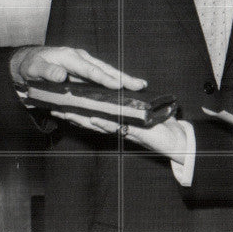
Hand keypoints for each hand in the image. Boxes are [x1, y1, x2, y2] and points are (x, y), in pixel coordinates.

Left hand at [10, 46, 145, 90]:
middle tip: (140, 84)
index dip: (104, 78)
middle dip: (123, 77)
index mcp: (70, 57)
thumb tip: (61, 75)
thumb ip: (47, 71)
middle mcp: (81, 59)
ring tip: (139, 85)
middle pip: (105, 69)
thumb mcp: (33, 68)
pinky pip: (101, 77)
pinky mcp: (84, 71)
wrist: (28, 61)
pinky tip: (124, 88)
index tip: (118, 85)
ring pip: (106, 72)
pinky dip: (114, 81)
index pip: (90, 70)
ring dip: (122, 79)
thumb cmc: (30, 65)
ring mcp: (84, 64)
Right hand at [51, 111, 188, 164]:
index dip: (78, 110)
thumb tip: (129, 90)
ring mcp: (126, 131)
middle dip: (72, 114)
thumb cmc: (164, 127)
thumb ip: (136, 104)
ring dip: (82, 118)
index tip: (62, 103)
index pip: (95, 114)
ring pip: (99, 124)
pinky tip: (94, 118)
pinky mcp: (137, 133)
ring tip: (66, 111)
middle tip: (53, 107)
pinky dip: (106, 123)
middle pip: (90, 120)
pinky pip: (119, 127)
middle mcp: (118, 127)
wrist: (179, 141)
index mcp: (119, 121)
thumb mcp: (148, 112)